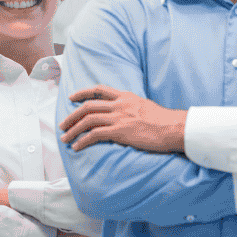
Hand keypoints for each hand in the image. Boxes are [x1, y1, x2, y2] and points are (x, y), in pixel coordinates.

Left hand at [60, 85, 185, 152]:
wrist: (174, 127)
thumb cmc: (164, 121)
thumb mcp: (145, 106)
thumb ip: (132, 107)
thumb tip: (126, 114)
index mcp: (125, 97)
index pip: (99, 90)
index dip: (82, 93)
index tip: (72, 97)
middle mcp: (119, 105)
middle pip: (88, 106)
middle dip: (72, 115)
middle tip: (63, 124)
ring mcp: (118, 117)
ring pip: (87, 120)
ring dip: (73, 130)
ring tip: (65, 138)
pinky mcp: (119, 131)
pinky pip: (94, 135)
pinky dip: (82, 141)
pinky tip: (77, 146)